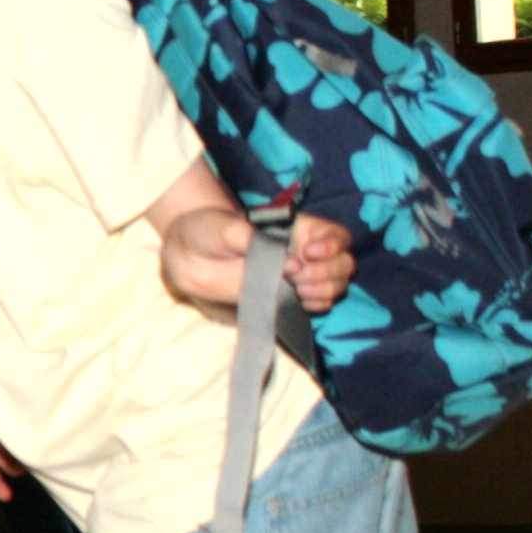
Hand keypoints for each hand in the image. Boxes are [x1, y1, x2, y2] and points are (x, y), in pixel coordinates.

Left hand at [161, 206, 354, 313]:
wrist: (188, 255)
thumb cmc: (209, 231)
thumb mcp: (228, 228)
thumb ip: (255, 241)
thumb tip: (290, 265)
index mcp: (298, 228)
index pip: (335, 235)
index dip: (333, 244)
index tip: (311, 251)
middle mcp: (305, 251)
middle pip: (342, 262)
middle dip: (330, 272)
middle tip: (301, 278)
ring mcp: (299, 275)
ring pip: (335, 283)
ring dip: (326, 290)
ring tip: (301, 291)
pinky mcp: (287, 295)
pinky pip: (319, 302)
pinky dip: (319, 304)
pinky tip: (303, 302)